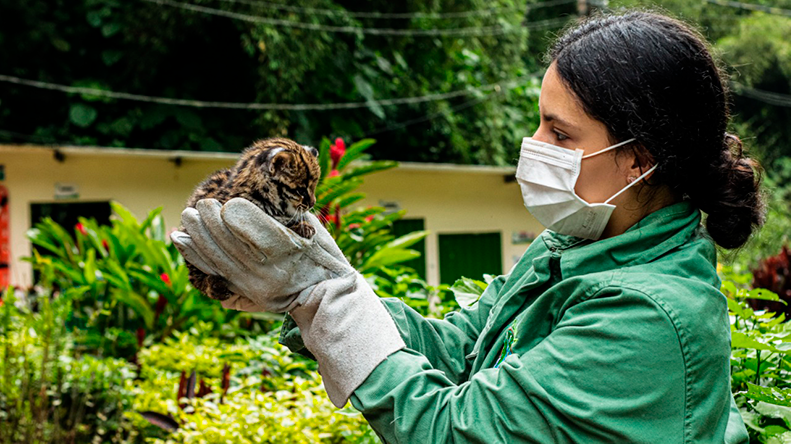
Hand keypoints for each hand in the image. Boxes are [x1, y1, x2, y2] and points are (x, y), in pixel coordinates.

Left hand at [171, 198, 352, 312]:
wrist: (328, 297)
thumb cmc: (323, 255)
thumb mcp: (312, 228)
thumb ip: (284, 209)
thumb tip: (255, 190)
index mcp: (288, 247)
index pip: (250, 227)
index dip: (234, 212)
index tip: (229, 202)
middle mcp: (268, 269)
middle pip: (228, 240)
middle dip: (210, 219)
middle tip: (202, 203)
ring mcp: (255, 284)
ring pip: (217, 256)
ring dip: (198, 233)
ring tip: (188, 216)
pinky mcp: (246, 294)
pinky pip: (214, 271)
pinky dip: (195, 254)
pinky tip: (182, 239)